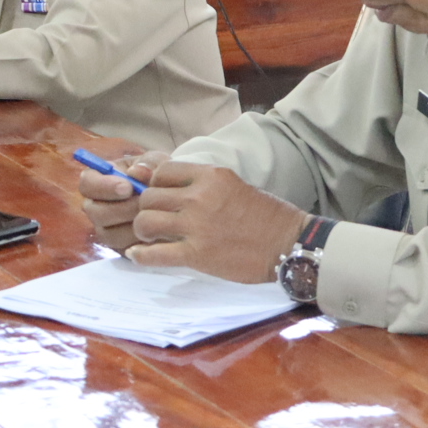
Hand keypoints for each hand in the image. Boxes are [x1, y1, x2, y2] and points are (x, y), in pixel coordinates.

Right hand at [78, 148, 170, 251]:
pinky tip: (157, 231)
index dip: (104, 186)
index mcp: (99, 181)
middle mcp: (96, 206)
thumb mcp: (157, 163)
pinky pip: (124, 249)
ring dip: (133, 225)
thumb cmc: (157, 176)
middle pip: (95, 212)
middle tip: (145, 204)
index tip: (127, 186)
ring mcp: (105, 228)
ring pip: (109, 233)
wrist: (173, 198)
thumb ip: (148, 164)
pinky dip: (141, 241)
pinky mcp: (119, 247)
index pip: (87, 183)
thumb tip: (136, 172)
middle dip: (122, 208)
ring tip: (154, 216)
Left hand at [116, 160, 309, 281]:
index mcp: (211, 176)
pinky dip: (141, 255)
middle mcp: (200, 197)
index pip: (162, 171)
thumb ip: (205, 186)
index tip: (161, 197)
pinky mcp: (197, 254)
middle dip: (146, 209)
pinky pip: (155, 253)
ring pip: (145, 221)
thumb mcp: (235, 185)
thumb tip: (176, 193)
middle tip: (153, 220)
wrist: (289, 244)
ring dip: (142, 230)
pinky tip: (139, 255)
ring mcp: (197, 225)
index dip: (155, 185)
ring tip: (149, 237)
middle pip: (149, 197)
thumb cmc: (268, 216)